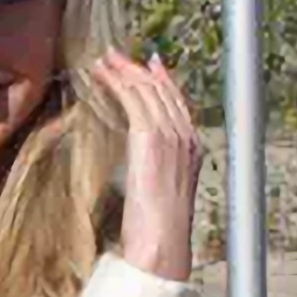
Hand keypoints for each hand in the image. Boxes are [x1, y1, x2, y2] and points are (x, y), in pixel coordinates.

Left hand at [93, 50, 202, 282]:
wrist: (162, 240)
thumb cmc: (158, 225)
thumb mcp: (162, 189)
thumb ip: (157, 168)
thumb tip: (143, 160)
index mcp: (194, 147)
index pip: (179, 103)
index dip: (164, 80)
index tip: (151, 64)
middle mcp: (186, 136)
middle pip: (163, 91)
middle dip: (138, 70)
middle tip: (116, 56)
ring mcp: (171, 135)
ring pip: (147, 91)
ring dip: (123, 71)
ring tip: (103, 61)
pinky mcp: (150, 137)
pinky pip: (134, 100)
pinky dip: (117, 83)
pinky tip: (103, 75)